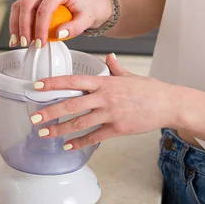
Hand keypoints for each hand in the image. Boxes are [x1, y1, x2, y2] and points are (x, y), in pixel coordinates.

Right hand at [9, 0, 111, 47]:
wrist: (82, 4)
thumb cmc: (84, 10)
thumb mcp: (85, 20)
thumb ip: (74, 28)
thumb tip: (58, 33)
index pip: (44, 9)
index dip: (40, 28)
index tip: (40, 43)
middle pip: (27, 5)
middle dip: (24, 26)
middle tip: (26, 43)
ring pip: (19, 6)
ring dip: (16, 25)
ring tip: (18, 42)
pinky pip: (18, 10)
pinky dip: (15, 24)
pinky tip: (16, 37)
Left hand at [30, 54, 178, 149]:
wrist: (169, 104)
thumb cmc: (149, 90)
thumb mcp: (130, 75)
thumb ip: (115, 68)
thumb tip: (109, 57)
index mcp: (104, 82)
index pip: (73, 81)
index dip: (53, 83)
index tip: (36, 86)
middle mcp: (104, 97)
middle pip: (71, 104)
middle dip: (50, 112)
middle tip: (34, 118)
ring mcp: (111, 113)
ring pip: (79, 123)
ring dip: (60, 129)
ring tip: (44, 134)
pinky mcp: (118, 128)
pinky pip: (94, 137)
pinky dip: (80, 143)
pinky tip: (68, 146)